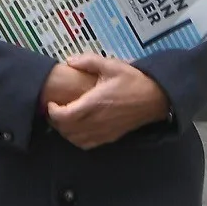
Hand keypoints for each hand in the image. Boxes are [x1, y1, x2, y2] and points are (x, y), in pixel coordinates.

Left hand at [44, 54, 170, 149]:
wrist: (155, 97)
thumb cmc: (133, 80)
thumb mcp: (111, 65)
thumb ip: (88, 62)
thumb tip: (69, 61)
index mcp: (94, 103)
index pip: (64, 116)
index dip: (52, 112)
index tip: (51, 103)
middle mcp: (96, 121)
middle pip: (66, 130)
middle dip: (55, 121)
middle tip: (55, 110)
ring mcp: (103, 131)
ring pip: (74, 139)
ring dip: (65, 131)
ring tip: (64, 119)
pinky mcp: (110, 137)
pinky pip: (86, 145)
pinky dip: (77, 140)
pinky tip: (77, 129)